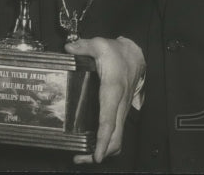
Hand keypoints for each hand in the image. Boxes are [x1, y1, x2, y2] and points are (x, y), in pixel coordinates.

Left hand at [65, 36, 144, 163]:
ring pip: (118, 138)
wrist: (135, 55)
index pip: (109, 119)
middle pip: (116, 137)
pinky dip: (107, 142)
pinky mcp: (120, 112)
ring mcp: (121, 110)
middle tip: (81, 158)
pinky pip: (116, 132)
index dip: (103, 139)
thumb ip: (83, 46)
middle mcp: (119, 105)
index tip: (97, 154)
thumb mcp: (100, 44)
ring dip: (104, 150)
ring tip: (84, 155)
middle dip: (101, 152)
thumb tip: (68, 48)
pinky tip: (92, 144)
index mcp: (113, 90)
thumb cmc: (117, 52)